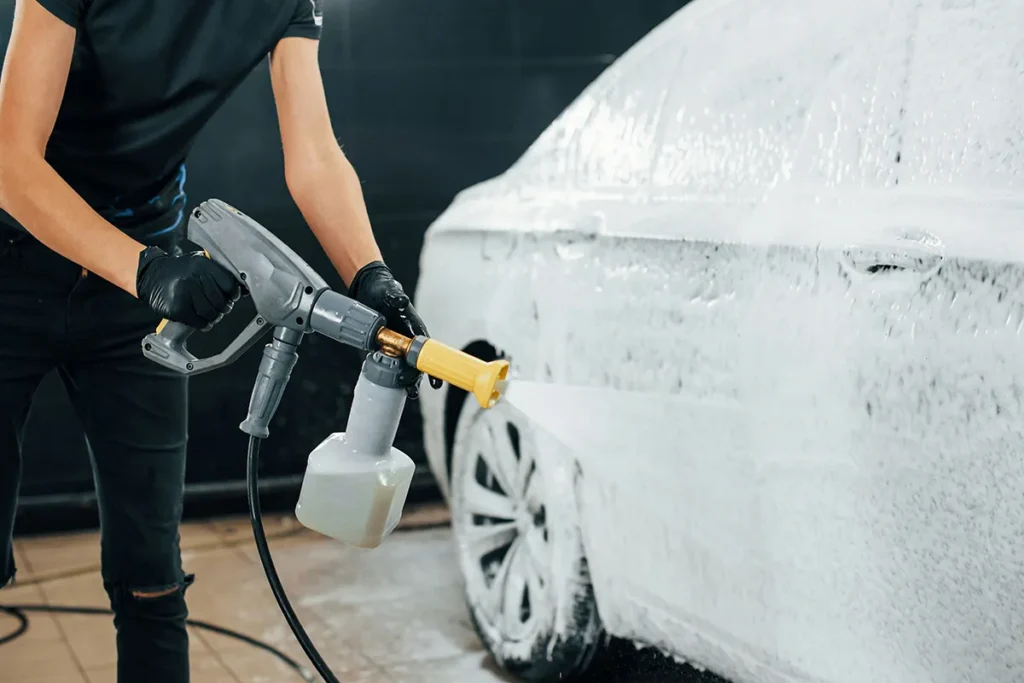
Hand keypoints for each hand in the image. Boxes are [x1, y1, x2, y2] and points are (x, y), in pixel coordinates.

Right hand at [136, 246, 241, 328]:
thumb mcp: (198, 262)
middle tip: (221, 308)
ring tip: (212, 315)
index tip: (232, 297)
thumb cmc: (178, 271)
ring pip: (210, 313)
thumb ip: (216, 272)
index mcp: (202, 264)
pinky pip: (198, 322)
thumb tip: (240, 289)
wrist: (150, 275)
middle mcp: (193, 277)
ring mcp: (184, 293)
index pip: (229, 284)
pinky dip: (204, 325)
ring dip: (214, 317)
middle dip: (224, 308)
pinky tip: (203, 322)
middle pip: (220, 301)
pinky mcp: (177, 308)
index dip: (233, 294)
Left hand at [347, 260, 441, 396]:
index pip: (425, 349)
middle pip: (414, 362)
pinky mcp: (380, 345)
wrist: (367, 288)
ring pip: (401, 366)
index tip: (435, 381)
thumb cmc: (383, 289)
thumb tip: (400, 301)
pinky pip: (385, 362)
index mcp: (413, 327)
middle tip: (413, 392)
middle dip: (416, 378)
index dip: (431, 365)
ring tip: (407, 394)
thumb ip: (395, 296)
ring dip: (404, 380)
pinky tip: (385, 385)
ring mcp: (393, 343)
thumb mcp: (389, 291)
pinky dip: (386, 373)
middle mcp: (406, 338)